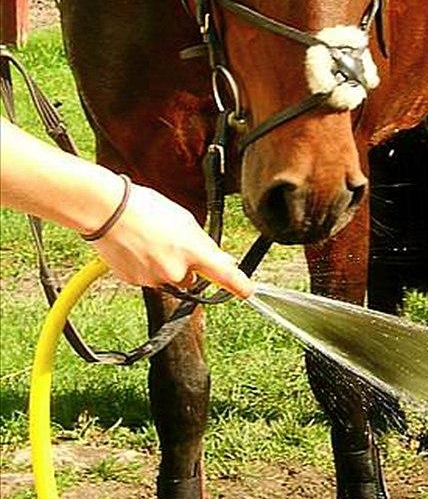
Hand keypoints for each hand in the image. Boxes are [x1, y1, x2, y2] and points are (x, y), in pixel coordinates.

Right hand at [90, 182, 253, 298]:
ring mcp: (154, 279)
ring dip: (164, 264)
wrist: (109, 211)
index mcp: (193, 250)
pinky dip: (146, 266)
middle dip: (186, 265)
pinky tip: (138, 246)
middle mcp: (176, 270)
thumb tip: (216, 259)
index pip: (223, 274)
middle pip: (191, 277)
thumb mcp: (184, 220)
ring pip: (168, 277)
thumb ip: (202, 244)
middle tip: (172, 241)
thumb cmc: (147, 208)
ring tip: (151, 239)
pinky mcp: (135, 282)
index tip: (248, 291)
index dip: (239, 284)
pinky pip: (148, 277)